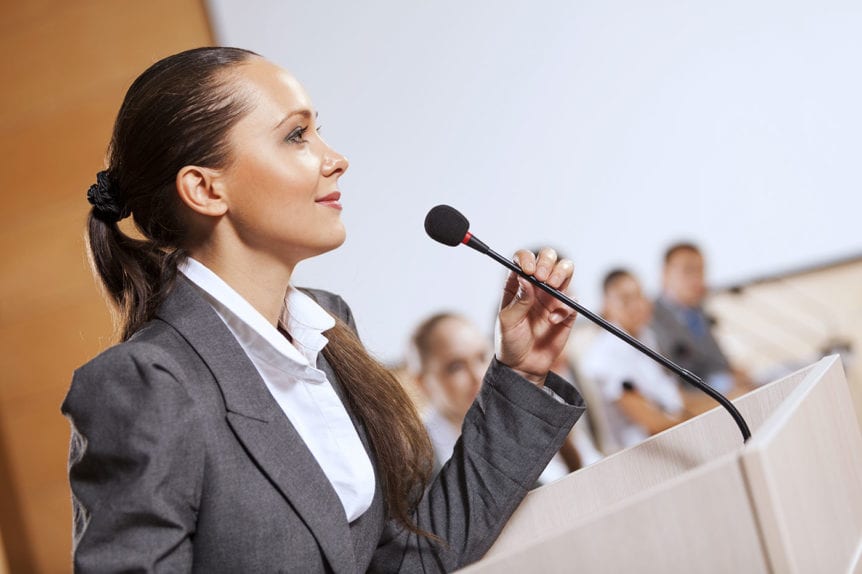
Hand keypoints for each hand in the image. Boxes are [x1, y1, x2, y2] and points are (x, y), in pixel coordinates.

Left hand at [496, 248, 576, 385]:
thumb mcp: (507, 321)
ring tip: (553, 287)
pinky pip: (572, 300)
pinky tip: (552, 320)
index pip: (522, 260)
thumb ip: (518, 300)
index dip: (527, 259)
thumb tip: (525, 279)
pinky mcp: (565, 312)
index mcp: (517, 285)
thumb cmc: (510, 342)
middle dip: (547, 262)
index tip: (529, 270)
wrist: (523, 366)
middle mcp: (535, 286)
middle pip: (547, 258)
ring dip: (561, 273)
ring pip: (565, 271)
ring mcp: (552, 297)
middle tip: (543, 278)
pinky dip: (565, 307)